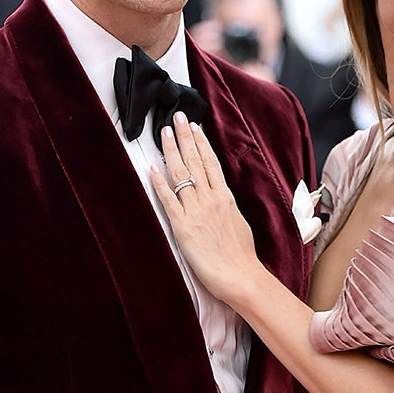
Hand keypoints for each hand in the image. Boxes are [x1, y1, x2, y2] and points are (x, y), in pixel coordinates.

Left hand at [151, 112, 263, 305]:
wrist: (240, 276)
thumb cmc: (241, 255)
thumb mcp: (238, 222)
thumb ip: (227, 207)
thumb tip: (221, 199)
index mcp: (225, 197)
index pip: (211, 162)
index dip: (200, 143)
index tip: (194, 127)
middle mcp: (210, 199)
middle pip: (195, 161)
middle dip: (184, 137)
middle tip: (176, 117)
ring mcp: (196, 211)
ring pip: (181, 174)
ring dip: (171, 151)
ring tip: (164, 133)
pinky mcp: (183, 227)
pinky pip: (169, 200)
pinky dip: (159, 183)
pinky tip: (152, 168)